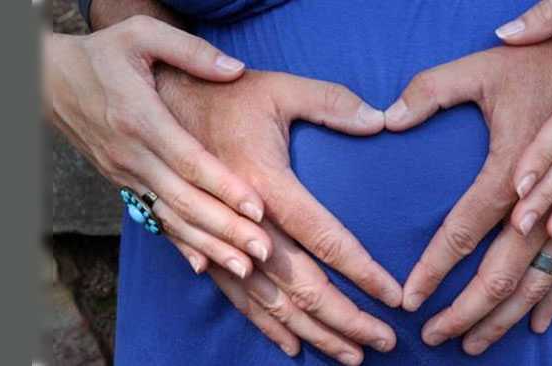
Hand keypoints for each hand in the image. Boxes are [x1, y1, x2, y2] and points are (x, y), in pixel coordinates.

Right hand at [42, 16, 271, 277]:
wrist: (49, 79)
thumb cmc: (103, 53)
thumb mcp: (142, 34)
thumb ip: (191, 50)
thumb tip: (235, 69)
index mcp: (141, 118)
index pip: (188, 159)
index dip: (224, 186)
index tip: (258, 207)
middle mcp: (131, 153)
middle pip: (184, 199)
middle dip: (226, 229)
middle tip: (264, 252)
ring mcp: (125, 173)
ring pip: (171, 217)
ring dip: (209, 245)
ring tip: (245, 267)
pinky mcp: (122, 183)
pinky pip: (155, 218)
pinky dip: (180, 243)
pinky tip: (205, 266)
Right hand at [156, 67, 397, 364]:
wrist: (157, 106)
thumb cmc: (226, 96)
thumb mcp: (280, 88)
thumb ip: (332, 103)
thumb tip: (380, 120)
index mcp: (265, 183)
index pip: (324, 238)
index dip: (361, 271)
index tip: (394, 297)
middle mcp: (243, 222)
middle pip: (301, 284)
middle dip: (346, 318)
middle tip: (385, 340)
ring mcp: (220, 241)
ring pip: (271, 301)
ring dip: (314, 332)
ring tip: (352, 354)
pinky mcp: (204, 248)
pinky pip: (237, 297)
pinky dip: (267, 325)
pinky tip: (293, 346)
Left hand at [385, 20, 551, 353]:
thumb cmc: (538, 63)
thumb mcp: (480, 67)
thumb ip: (430, 91)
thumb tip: (388, 118)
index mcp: (511, 169)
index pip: (464, 231)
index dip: (434, 268)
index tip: (410, 298)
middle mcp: (543, 200)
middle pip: (502, 272)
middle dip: (467, 311)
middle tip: (434, 335)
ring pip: (537, 280)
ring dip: (504, 316)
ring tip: (473, 343)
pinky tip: (534, 324)